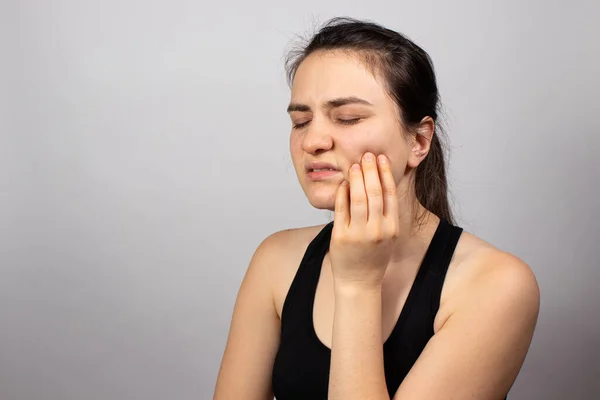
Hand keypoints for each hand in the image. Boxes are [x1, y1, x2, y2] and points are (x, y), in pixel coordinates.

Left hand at [329, 152, 399, 289]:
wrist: (359, 282)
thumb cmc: (373, 256)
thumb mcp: (387, 235)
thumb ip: (386, 213)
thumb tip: (382, 184)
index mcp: (391, 227)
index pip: (390, 194)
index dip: (385, 174)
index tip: (381, 158)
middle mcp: (377, 230)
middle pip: (375, 192)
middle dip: (371, 170)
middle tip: (367, 155)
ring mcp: (359, 233)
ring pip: (358, 198)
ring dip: (357, 178)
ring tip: (355, 165)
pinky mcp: (342, 236)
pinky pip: (341, 209)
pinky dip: (342, 193)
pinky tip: (343, 183)